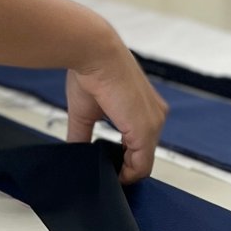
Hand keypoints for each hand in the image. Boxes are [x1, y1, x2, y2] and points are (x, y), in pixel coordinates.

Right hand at [65, 39, 166, 183]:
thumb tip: (75, 157)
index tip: (106, 168)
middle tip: (104, 177)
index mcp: (145, 108)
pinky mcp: (145, 131)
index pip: (140, 144)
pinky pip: (141, 166)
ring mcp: (153, 124)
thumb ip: (83, 137)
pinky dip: (126, 176)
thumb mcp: (86, 112)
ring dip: (124, 174)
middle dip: (124, 169)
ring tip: (105, 177)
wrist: (95, 53)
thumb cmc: (90, 72)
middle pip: (143, 156)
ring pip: (143, 163)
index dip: (124, 160)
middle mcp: (155, 116)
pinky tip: (111, 177)